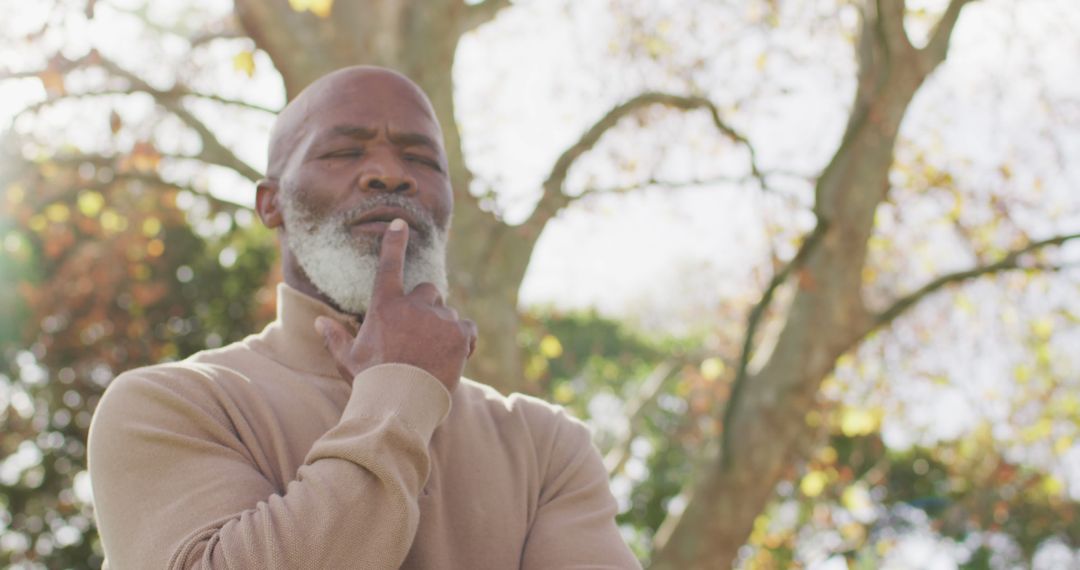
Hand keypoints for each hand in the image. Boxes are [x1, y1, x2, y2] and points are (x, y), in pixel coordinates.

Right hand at [316, 218, 477, 391]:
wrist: (400, 404)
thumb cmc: (371, 382)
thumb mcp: (347, 359)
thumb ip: (335, 337)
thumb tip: (318, 321)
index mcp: (384, 306)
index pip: (388, 266)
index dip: (395, 242)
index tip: (401, 223)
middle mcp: (413, 306)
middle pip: (429, 291)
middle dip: (427, 306)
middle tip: (420, 333)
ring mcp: (438, 318)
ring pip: (447, 313)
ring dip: (443, 327)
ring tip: (432, 356)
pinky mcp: (459, 333)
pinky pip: (467, 329)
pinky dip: (464, 340)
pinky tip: (455, 357)